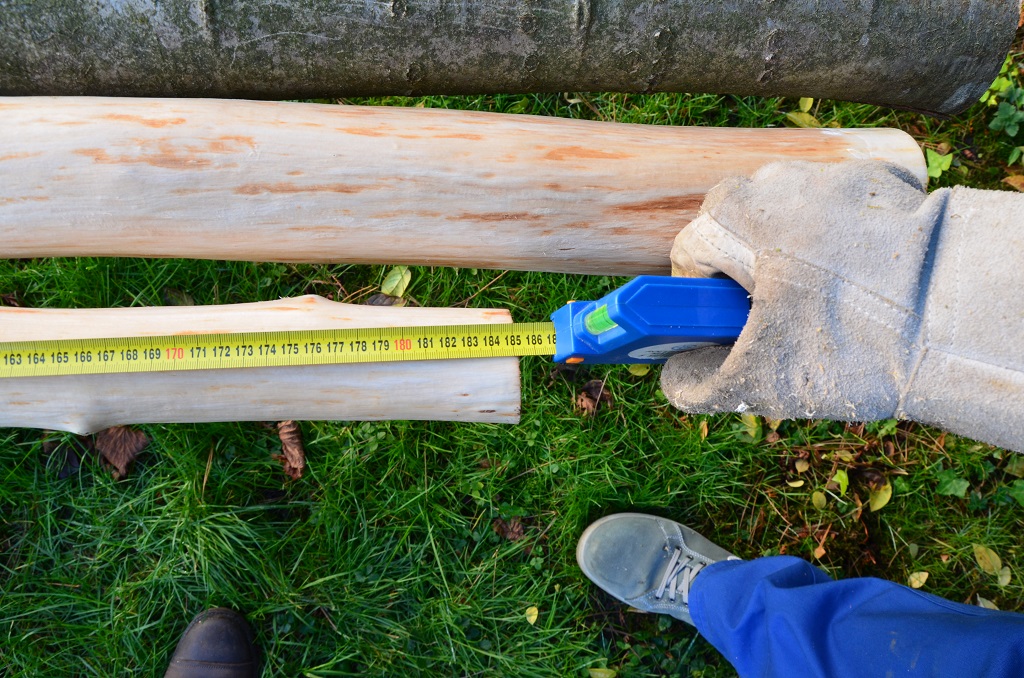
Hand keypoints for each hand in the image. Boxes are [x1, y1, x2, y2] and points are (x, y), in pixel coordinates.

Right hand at [660, 160, 1023, 451]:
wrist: (958, 315)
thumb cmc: (849, 343)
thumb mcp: (754, 383)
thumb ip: (693, 386)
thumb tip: (676, 376)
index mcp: (728, 215)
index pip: (690, 258)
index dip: (703, 305)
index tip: (733, 330)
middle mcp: (771, 179)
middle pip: (737, 235)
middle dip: (751, 279)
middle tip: (786, 324)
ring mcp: (828, 173)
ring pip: (787, 222)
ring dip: (796, 260)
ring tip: (833, 307)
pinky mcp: (879, 179)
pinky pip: (838, 214)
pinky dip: (842, 246)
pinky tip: (866, 285)